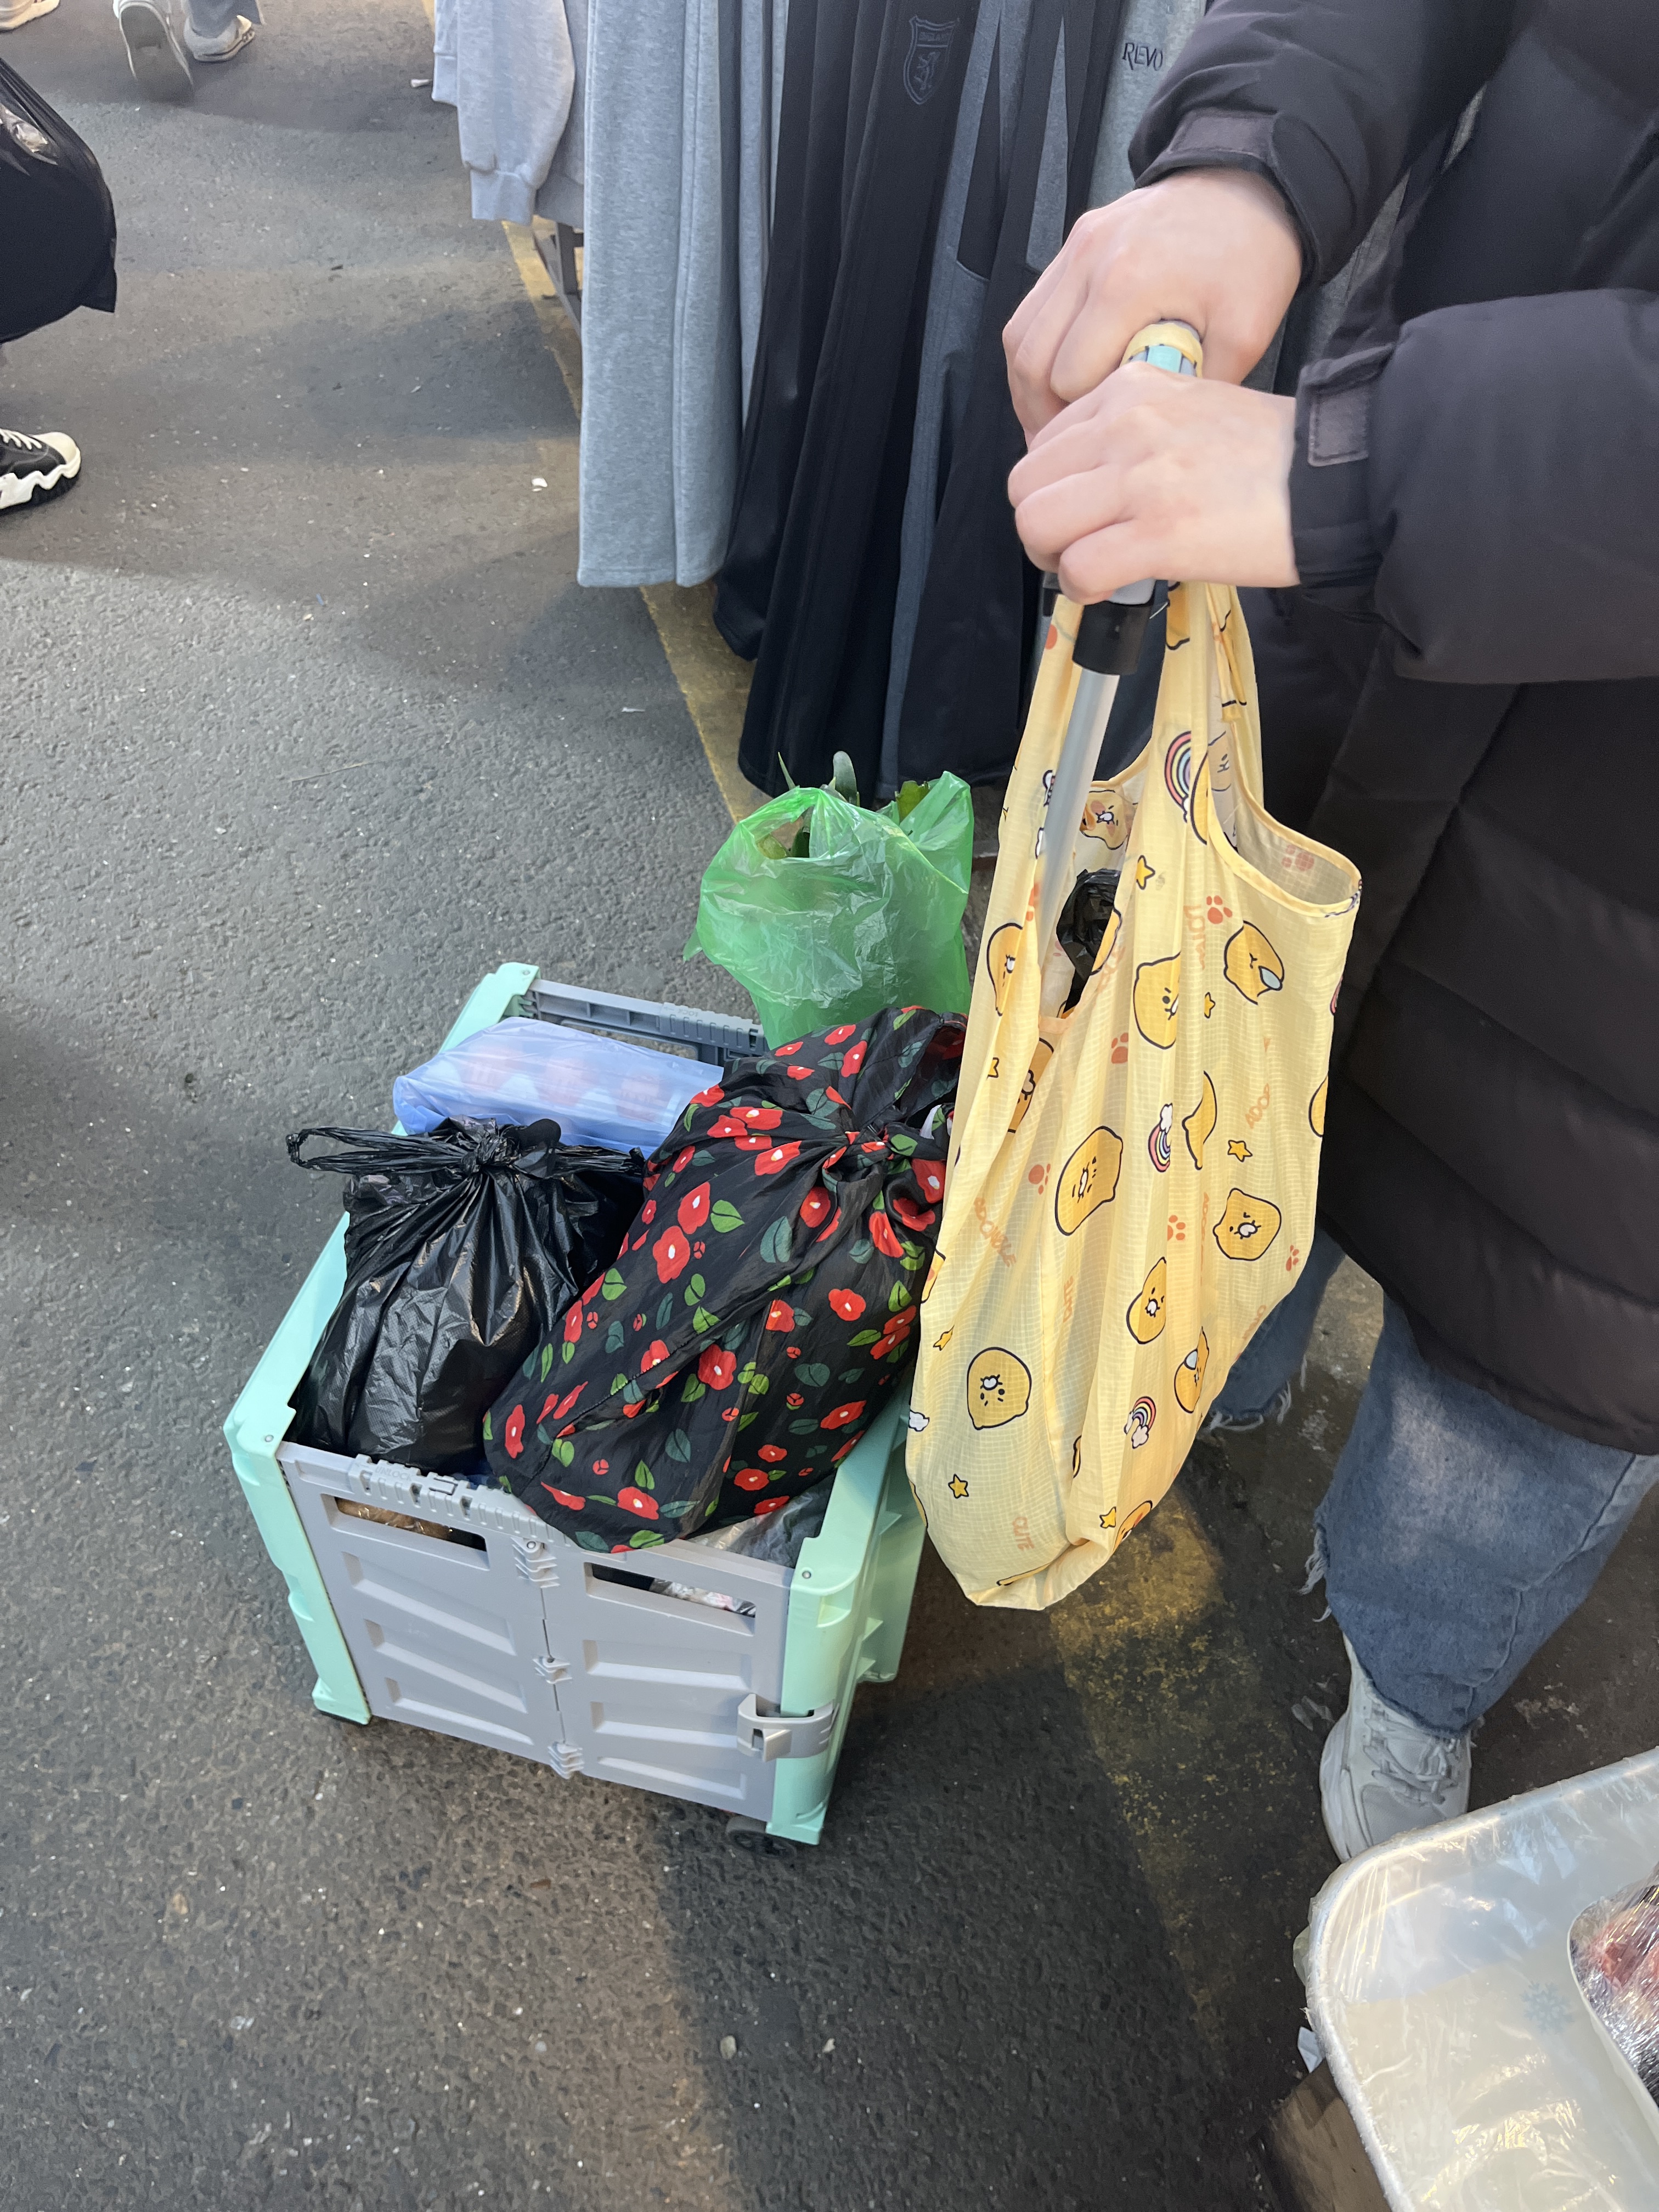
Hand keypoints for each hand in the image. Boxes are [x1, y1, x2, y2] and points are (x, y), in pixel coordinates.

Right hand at [1003, 170, 1302, 436]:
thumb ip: (1193, 390)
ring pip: (1018, 337)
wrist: (1245, 186)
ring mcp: (1075, 250)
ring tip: (1055, 418)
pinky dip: (1037, 351)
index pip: (1070, 379)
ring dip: (1030, 386)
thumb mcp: (1244, 334)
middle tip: (1065, 446)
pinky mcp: (1073, 244)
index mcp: (1127, 284)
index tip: (1102, 438)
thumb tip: (1157, 434)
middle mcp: (1088, 262)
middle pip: (1030, 362)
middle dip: (1043, 413)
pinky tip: (1059, 377)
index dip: (1082, 417)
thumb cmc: (1250, 256)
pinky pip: (1031, 311)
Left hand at [1008, 363, 1298, 600]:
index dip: (1052, 489)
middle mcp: (1125, 425)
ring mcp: (1140, 479)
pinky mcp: (1160, 533)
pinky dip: (1085, 587)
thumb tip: (1089, 480)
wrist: (1334, 476)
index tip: (1082, 512)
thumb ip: (1131, 428)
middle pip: (1025, 487)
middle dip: (1041, 527)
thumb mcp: (1189, 407)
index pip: (1042, 444)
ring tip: (1090, 567)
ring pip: (1038, 525)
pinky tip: (1114, 585)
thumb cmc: (1269, 454)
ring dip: (1055, 559)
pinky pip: (1079, 568)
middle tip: (1074, 547)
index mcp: (1129, 388)